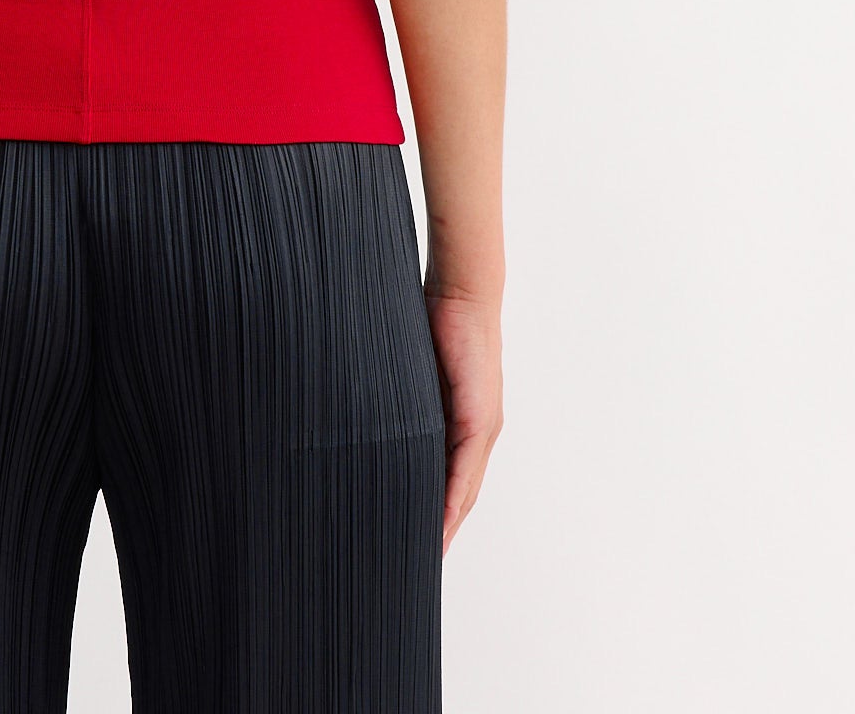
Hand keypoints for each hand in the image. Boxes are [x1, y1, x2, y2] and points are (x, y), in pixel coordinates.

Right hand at [425, 287, 503, 554]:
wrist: (463, 292)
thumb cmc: (433, 324)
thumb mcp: (414, 373)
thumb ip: (404, 401)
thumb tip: (372, 419)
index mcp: (462, 422)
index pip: (452, 479)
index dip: (438, 513)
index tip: (419, 541)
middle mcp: (478, 431)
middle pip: (461, 495)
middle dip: (442, 529)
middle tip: (421, 561)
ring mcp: (481, 426)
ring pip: (465, 490)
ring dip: (447, 522)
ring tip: (428, 552)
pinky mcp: (477, 417)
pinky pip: (465, 469)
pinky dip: (453, 498)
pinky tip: (440, 519)